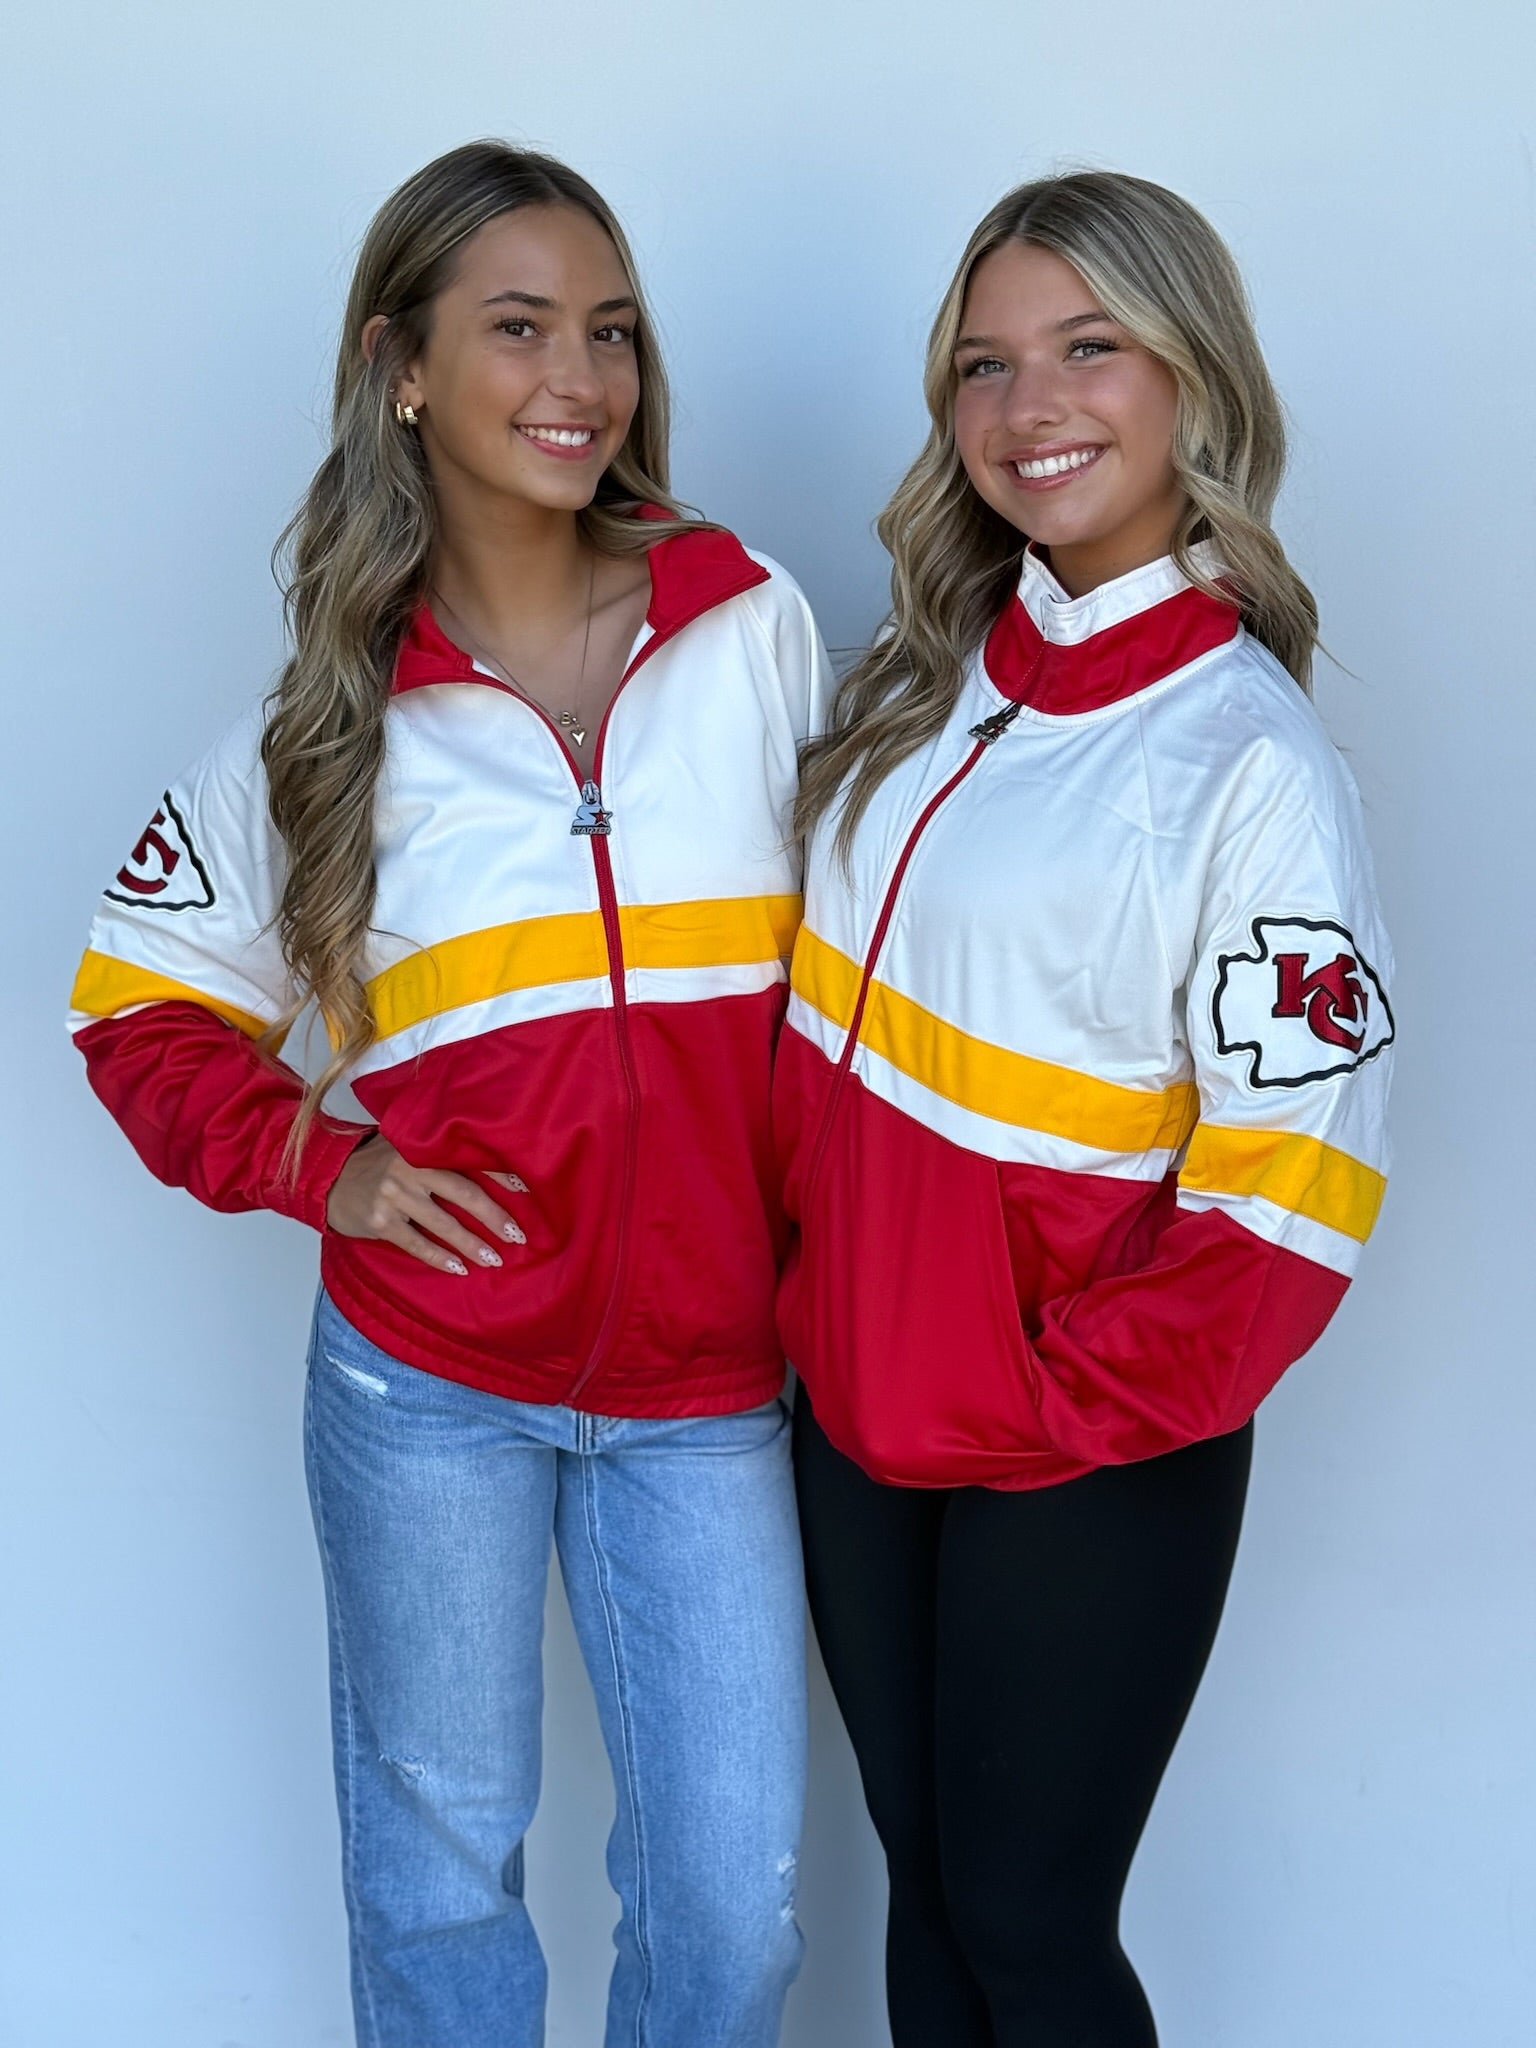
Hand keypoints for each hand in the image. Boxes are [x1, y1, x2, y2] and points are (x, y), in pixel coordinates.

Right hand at [326, 1136, 526, 1275]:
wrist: (327, 1179)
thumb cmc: (375, 1164)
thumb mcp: (404, 1147)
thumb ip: (437, 1153)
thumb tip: (488, 1171)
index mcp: (421, 1146)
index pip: (469, 1160)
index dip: (500, 1176)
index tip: (528, 1191)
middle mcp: (409, 1168)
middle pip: (464, 1194)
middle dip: (495, 1217)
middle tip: (518, 1236)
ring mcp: (393, 1195)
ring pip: (444, 1224)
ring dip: (473, 1245)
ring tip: (494, 1259)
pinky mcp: (379, 1221)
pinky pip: (417, 1244)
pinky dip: (440, 1258)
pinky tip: (459, 1268)